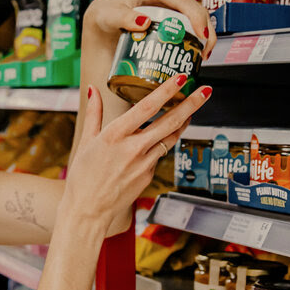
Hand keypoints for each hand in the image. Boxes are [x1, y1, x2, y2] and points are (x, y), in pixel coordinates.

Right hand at [61, 75, 211, 235]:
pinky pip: (160, 154)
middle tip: (206, 90)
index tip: (180, 78)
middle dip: (191, 104)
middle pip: (170, 122)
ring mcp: (144, 163)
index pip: (147, 108)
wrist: (88, 211)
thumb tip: (93, 90)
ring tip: (194, 108)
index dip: (166, 91)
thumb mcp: (86, 141)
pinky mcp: (149, 176)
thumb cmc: (83, 177)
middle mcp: (133, 148)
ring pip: (171, 138)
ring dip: (184, 121)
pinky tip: (165, 135)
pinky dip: (164, 142)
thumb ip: (93, 113)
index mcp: (115, 135)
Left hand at [84, 0, 216, 59]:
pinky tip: (194, 49)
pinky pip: (189, 21)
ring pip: (195, 15)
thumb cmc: (104, 14)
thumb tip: (144, 21)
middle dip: (205, 30)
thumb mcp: (109, 16)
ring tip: (202, 54)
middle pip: (195, 9)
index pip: (183, 2)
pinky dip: (195, 35)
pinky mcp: (170, 11)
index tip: (202, 38)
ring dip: (203, 34)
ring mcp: (169, 0)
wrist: (102, 19)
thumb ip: (123, 17)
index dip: (197, 19)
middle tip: (204, 53)